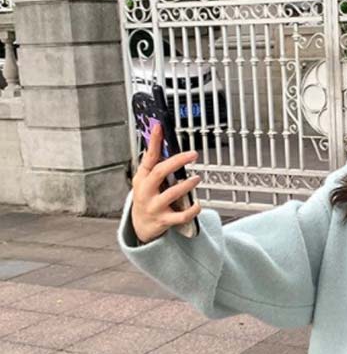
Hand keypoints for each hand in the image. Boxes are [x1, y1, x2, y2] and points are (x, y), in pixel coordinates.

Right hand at [131, 121, 202, 243]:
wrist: (141, 226)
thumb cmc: (147, 198)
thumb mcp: (145, 180)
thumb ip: (154, 165)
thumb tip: (164, 143)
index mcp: (142, 178)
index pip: (148, 157)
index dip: (154, 141)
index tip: (159, 127)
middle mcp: (146, 191)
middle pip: (160, 172)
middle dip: (177, 161)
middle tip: (193, 154)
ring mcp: (155, 206)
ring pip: (172, 193)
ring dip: (187, 185)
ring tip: (197, 178)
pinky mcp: (164, 220)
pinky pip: (181, 216)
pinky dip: (192, 209)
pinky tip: (198, 204)